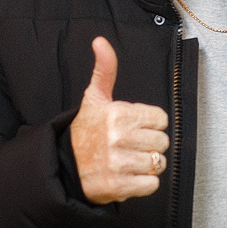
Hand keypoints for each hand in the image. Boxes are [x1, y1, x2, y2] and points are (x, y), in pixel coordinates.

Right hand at [70, 37, 169, 204]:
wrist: (64, 167)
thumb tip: (101, 41)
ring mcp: (118, 163)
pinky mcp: (119, 186)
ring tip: (128, 162)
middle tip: (130, 147)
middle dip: (149, 146)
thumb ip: (105, 70)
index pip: (161, 119)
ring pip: (158, 164)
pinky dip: (143, 184)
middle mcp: (118, 137)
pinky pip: (152, 184)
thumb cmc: (85, 132)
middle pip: (162, 142)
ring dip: (146, 166)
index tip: (133, 128)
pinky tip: (128, 176)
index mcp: (117, 113)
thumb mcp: (94, 98)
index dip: (149, 125)